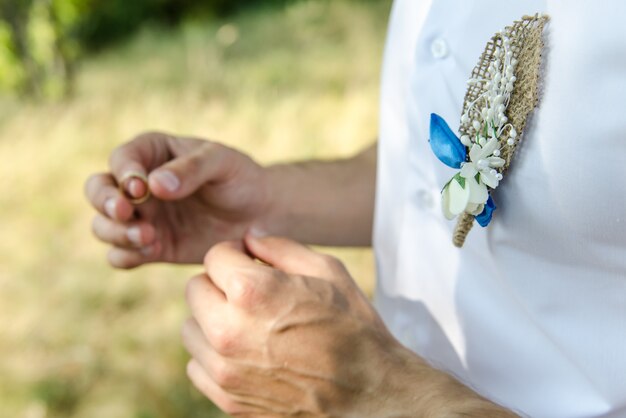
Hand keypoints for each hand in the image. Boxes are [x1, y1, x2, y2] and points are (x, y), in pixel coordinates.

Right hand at [85, 132, 270, 267]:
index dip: (124, 173)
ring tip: (148, 237)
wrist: (260, 215)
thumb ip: (191, 169)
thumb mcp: (223, 163)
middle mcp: (139, 185)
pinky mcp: (151, 247)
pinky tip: (150, 252)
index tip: (140, 188)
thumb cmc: (240, 178)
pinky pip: (122, 255)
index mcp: (153, 153)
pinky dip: (126, 255)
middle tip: (126, 212)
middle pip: (98, 190)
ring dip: (116, 232)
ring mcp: (143, 217)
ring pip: (104, 225)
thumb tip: (154, 184)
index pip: (122, 159)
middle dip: (105, 202)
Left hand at [182, 233, 410, 417]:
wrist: (368, 393)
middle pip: (195, 288)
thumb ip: (280, 247)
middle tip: (252, 292)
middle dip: (220, 283)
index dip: (236, 254)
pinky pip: (197, 365)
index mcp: (251, 292)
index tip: (252, 263)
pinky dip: (215, 355)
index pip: (214, 256)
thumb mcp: (327, 270)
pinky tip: (246, 352)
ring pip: (191, 328)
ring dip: (212, 319)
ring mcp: (224, 370)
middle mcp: (228, 331)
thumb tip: (249, 239)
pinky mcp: (226, 399)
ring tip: (248, 323)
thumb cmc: (352, 327)